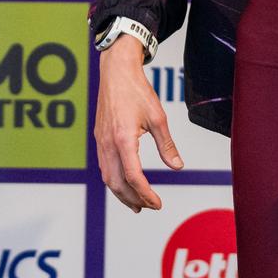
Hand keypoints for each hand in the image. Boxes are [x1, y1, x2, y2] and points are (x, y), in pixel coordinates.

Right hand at [94, 38, 183, 211]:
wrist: (115, 70)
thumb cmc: (137, 90)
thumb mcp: (158, 117)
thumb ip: (166, 145)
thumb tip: (177, 167)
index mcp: (123, 139)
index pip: (133, 177)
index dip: (146, 195)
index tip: (158, 203)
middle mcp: (108, 143)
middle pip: (116, 183)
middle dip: (133, 199)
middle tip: (149, 207)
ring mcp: (100, 140)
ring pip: (107, 176)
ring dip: (121, 193)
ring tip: (136, 204)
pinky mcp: (99, 136)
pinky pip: (103, 165)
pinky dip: (114, 179)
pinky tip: (124, 182)